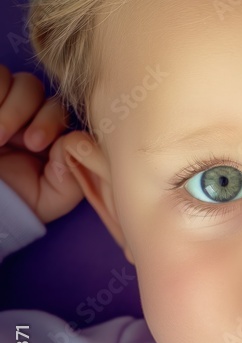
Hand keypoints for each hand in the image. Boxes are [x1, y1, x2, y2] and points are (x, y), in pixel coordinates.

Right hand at [0, 65, 83, 223]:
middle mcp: (21, 115)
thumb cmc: (15, 201)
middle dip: (27, 113)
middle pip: (35, 88)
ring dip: (9, 108)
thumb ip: (73, 173)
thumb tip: (73, 142)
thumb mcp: (51, 197)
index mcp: (44, 133)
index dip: (50, 121)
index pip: (58, 108)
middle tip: (21, 140)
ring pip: (16, 81)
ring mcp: (0, 104)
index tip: (36, 144)